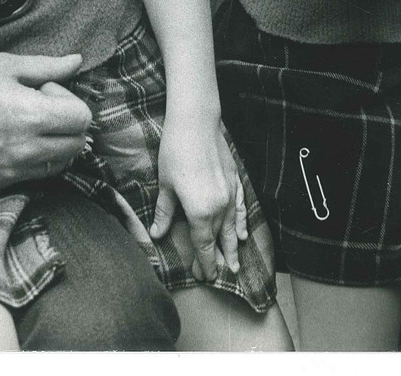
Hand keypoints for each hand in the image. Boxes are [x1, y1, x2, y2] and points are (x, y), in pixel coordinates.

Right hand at [0, 52, 92, 190]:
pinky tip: (13, 136)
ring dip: (55, 143)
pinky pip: (34, 175)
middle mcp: (23, 150)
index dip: (70, 100)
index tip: (47, 90)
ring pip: (59, 164)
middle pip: (76, 145)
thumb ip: (49, 67)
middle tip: (39, 104)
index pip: (82, 120)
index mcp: (29, 116)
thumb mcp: (9, 64)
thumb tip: (78, 62)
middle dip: (67, 123)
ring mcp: (9, 171)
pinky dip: (36, 158)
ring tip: (27, 121)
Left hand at [149, 111, 245, 282]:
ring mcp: (230, 194)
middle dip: (219, 260)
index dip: (203, 263)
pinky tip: (243, 233)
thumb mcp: (166, 185)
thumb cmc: (175, 152)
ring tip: (235, 264)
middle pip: (220, 240)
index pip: (203, 246)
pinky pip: (240, 208)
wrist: (196, 122)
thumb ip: (165, 213)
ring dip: (233, 247)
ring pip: (233, 228)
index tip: (202, 277)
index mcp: (200, 212)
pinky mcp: (236, 180)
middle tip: (219, 277)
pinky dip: (242, 222)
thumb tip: (157, 234)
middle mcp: (219, 207)